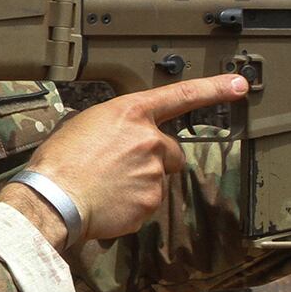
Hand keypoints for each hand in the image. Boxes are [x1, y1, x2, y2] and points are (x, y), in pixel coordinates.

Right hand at [11, 74, 250, 242]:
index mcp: (130, 114)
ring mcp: (153, 174)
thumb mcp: (83, 125)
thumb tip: (118, 138)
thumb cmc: (59, 161)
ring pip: (158, 180)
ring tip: (106, 187)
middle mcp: (149, 141)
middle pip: (171, 152)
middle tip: (122, 168)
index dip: (214, 89)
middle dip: (155, 160)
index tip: (238, 84)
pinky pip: (147, 204)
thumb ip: (114, 127)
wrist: (52, 199)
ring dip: (140, 184)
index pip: (181, 96)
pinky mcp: (149, 203)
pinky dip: (132, 206)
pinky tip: (107, 202)